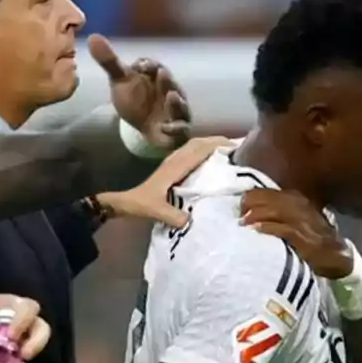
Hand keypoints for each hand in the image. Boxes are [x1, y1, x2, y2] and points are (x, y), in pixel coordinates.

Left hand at [88, 33, 192, 151]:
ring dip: (176, 102)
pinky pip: (180, 128)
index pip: (153, 66)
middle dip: (166, 80)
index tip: (139, 65)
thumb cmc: (135, 98)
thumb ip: (109, 61)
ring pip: (180, 105)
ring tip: (172, 97)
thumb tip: (92, 37)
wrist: (145, 126)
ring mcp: (177, 109)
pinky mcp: (179, 128)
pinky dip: (175, 128)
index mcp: (156, 75)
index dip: (148, 65)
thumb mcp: (120, 81)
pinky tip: (166, 128)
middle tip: (162, 73)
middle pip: (170, 84)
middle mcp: (170, 89)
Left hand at [97, 136, 234, 227]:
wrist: (125, 203)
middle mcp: (174, 161)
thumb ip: (174, 217)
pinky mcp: (170, 168)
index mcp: (175, 167)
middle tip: (237, 147)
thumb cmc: (141, 205)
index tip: (235, 147)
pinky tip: (210, 160)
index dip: (217, 145)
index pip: (199, 150)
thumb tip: (193, 220)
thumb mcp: (157, 211)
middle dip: (217, 141)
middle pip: (198, 143)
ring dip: (210, 144)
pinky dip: (202, 150)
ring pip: (193, 146)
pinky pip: (189, 153)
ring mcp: (171, 162)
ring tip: (227, 151)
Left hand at [240, 189, 353, 278]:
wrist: (337, 256)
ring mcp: (304, 222)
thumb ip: (276, 213)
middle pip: (269, 199)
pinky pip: (284, 229)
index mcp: (295, 199)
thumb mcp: (294, 220)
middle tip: (238, 216)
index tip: (238, 207)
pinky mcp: (305, 239)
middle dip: (250, 205)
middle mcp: (299, 206)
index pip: (267, 192)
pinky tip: (256, 230)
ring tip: (243, 223)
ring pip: (275, 211)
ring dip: (256, 216)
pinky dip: (269, 228)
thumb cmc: (310, 238)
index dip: (250, 198)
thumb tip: (247, 213)